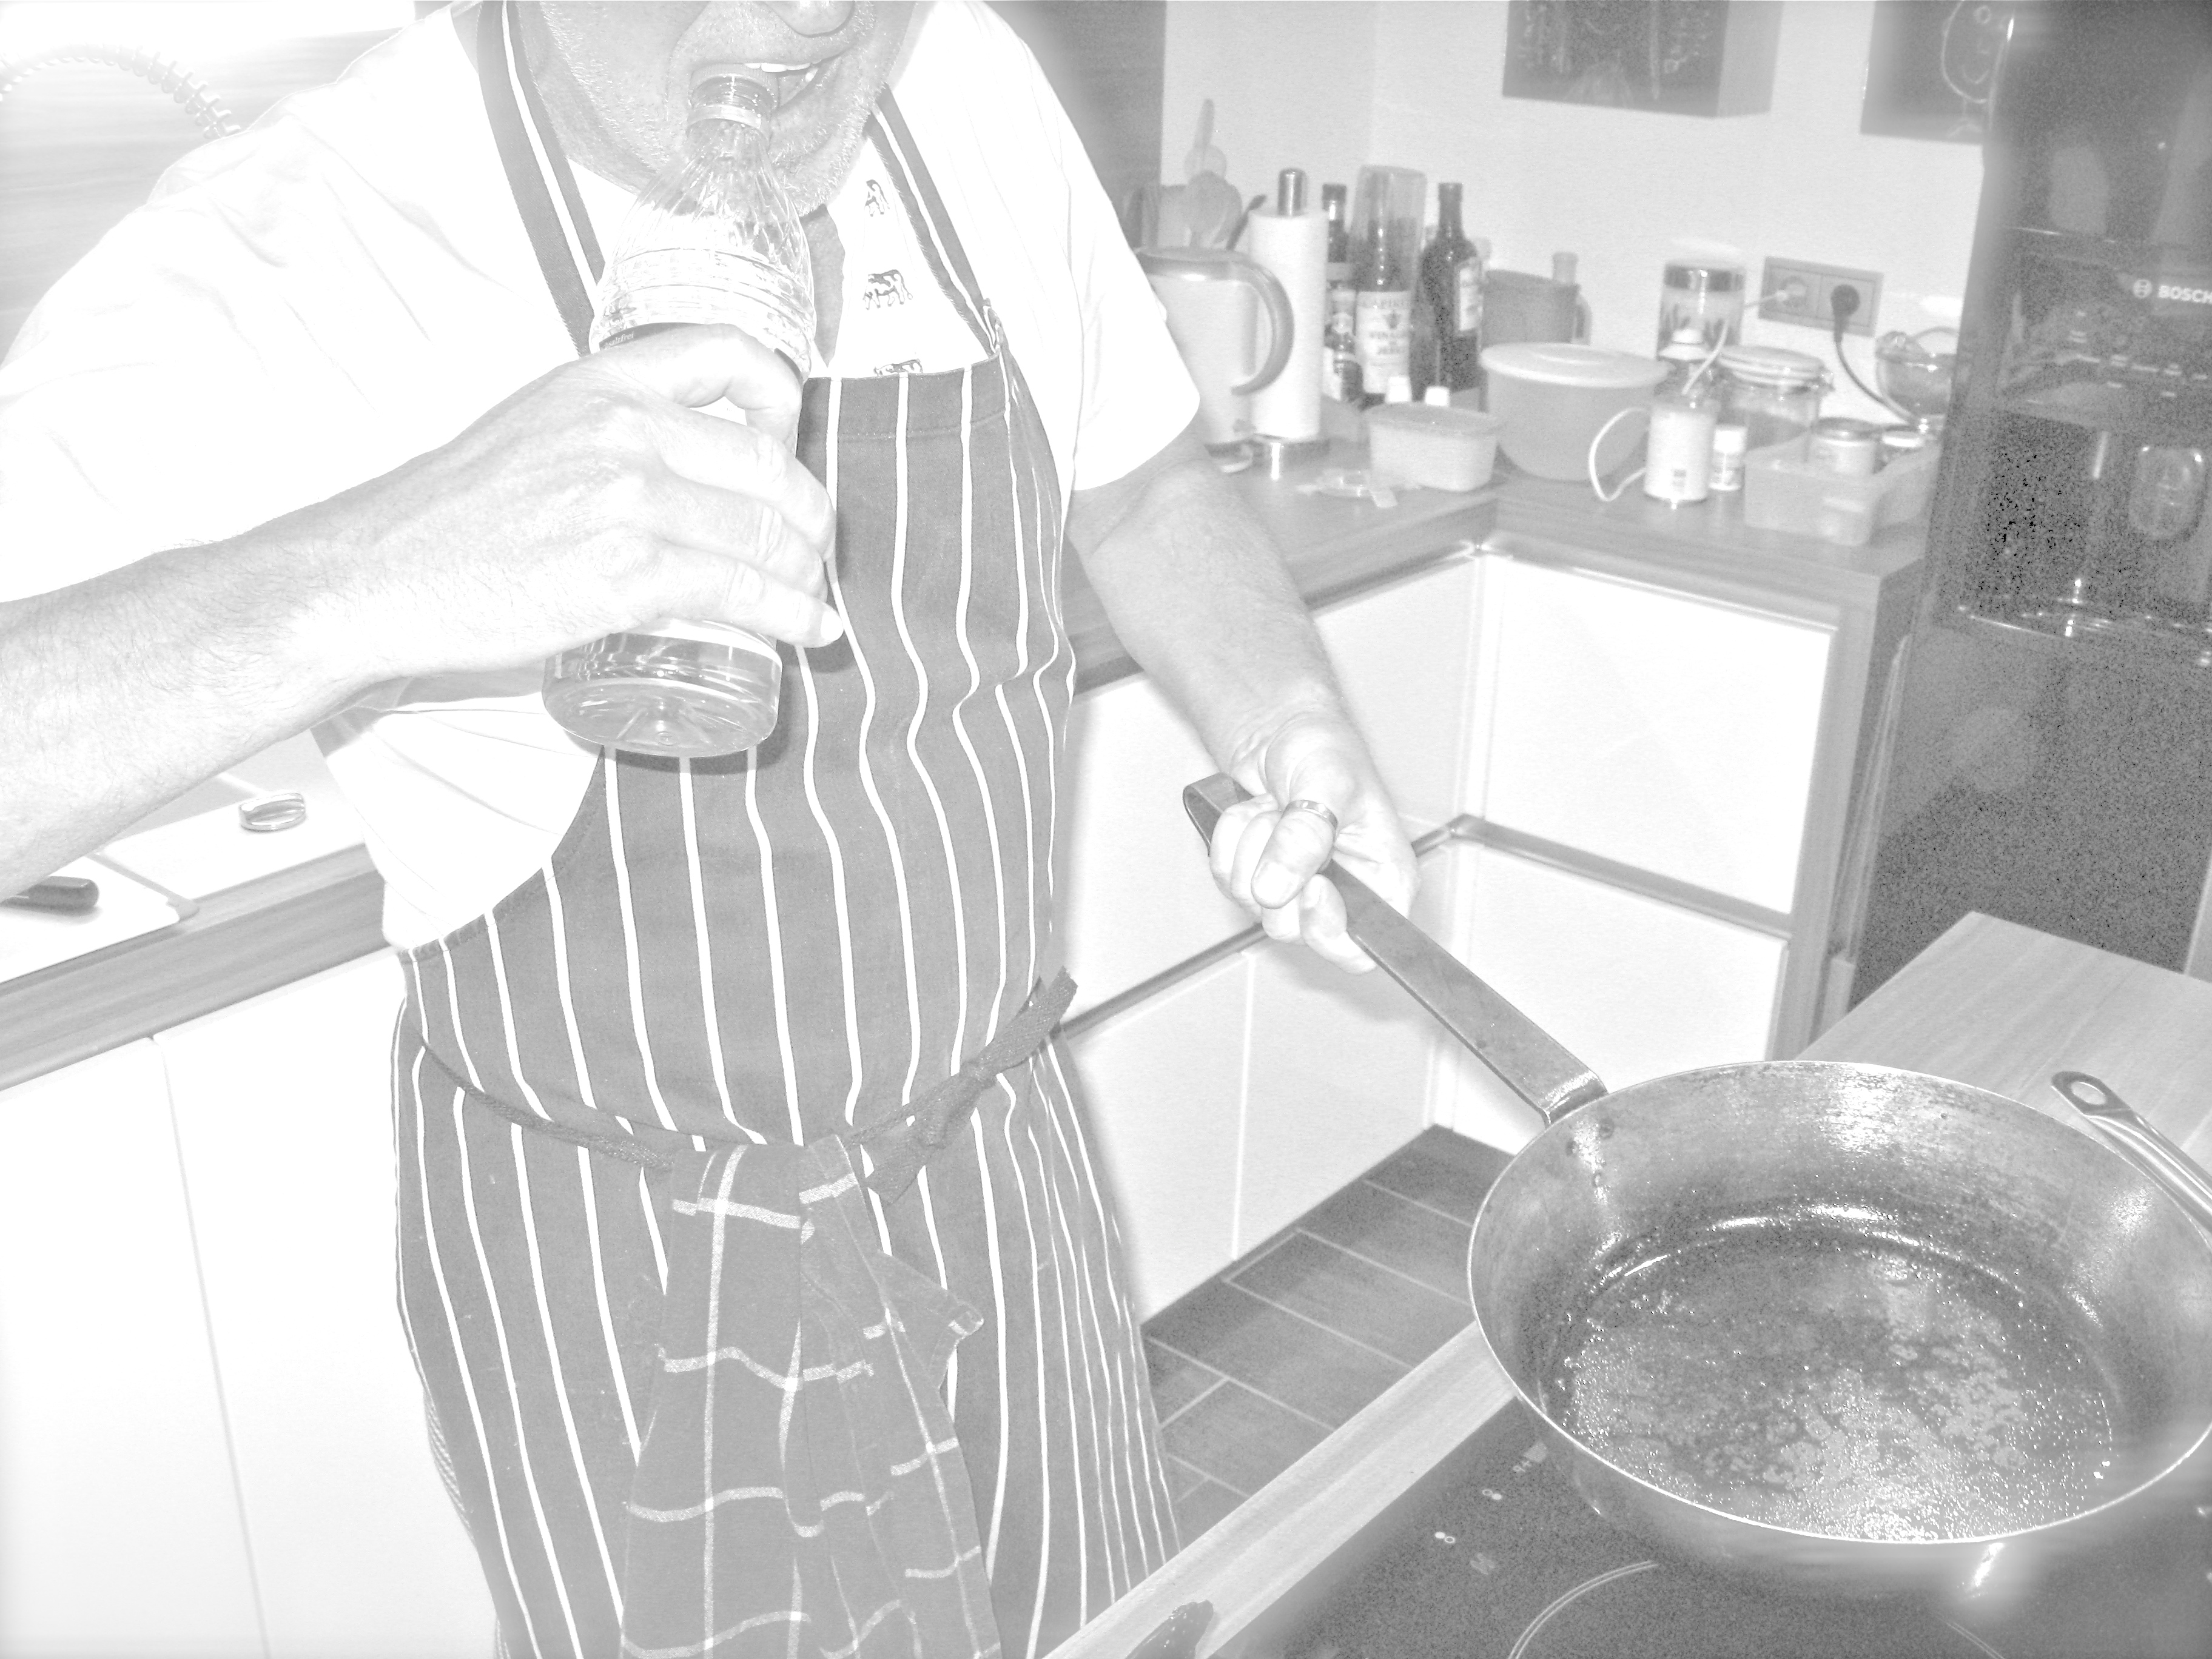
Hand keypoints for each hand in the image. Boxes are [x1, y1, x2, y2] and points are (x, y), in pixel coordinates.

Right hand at [250, 323, 839, 690]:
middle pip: (769, 464)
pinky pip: (743, 592)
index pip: (731, 354)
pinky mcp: (628, 571)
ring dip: (807, 575)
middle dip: (809, 516)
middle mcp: (624, 427)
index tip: (790, 445)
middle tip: (811, 549)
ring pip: (766, 533)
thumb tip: (676, 467)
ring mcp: (629, 499)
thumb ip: (605, 431)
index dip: (784, 403)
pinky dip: (792, 615)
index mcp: (601, 381)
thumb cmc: (448, 517)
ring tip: (811, 600)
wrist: (378, 574)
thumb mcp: (535, 428)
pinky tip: (808, 632)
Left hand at [1207, 711, 1417, 971]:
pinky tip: (1251, 812)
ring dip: (1250, 847)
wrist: (1281, 727)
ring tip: (1271, 807)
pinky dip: (1229, 842)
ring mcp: (1295, 890)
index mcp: (1382, 880)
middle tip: (1285, 818)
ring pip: (1253, 906)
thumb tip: (1277, 889)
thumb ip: (1308, 836)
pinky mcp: (1258, 878)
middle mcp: (1341, 894)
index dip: (1329, 930)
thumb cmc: (1326, 747)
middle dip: (1276, 872)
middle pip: (1294, 931)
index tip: (1312, 886)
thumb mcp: (1328, 782)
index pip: (1359, 949)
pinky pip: (1227, 881)